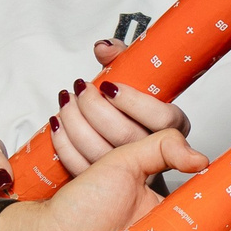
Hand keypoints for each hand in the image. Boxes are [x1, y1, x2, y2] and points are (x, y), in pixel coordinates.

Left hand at [49, 66, 190, 174]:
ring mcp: (130, 170)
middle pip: (126, 136)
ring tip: (66, 101)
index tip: (108, 86)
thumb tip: (102, 49)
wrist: (122, 129)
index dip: (133, 102)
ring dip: (76, 123)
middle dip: (95, 108)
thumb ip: (121, 56)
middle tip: (80, 88)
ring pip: (101, 153)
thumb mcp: (134, 73)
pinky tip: (57, 125)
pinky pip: (81, 167)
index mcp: (172, 124)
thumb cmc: (129, 102)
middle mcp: (154, 150)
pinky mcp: (106, 180)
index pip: (162, 119)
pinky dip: (64, 145)